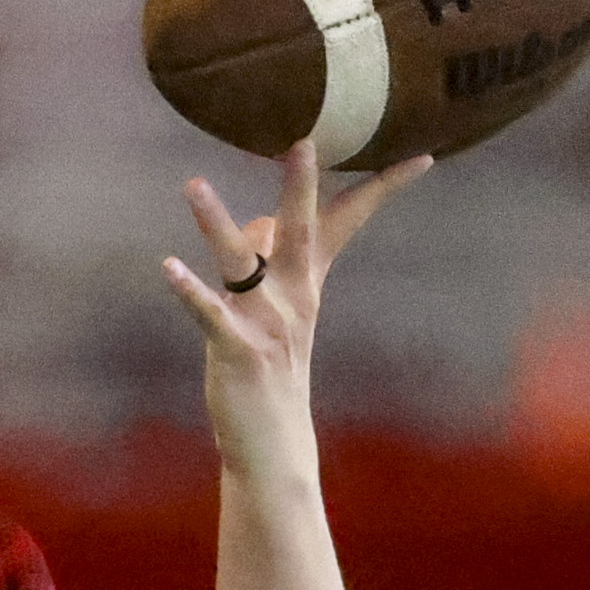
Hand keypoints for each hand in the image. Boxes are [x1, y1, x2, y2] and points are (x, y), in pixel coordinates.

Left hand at [161, 143, 426, 457]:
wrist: (274, 447)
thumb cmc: (271, 375)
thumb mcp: (276, 312)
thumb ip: (268, 264)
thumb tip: (257, 222)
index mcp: (306, 285)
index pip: (347, 223)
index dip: (383, 188)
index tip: (420, 156)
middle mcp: (292, 298)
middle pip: (302, 230)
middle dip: (300, 186)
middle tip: (302, 142)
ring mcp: (265, 323)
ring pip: (241, 261)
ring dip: (216, 222)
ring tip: (192, 184)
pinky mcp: (237, 351)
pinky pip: (209, 314)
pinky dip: (189, 290)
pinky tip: (168, 267)